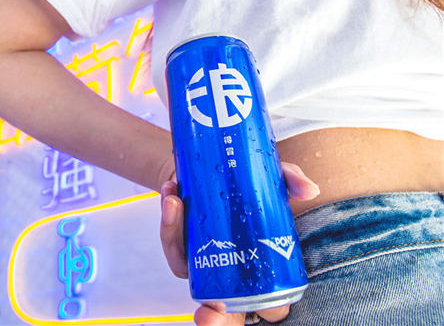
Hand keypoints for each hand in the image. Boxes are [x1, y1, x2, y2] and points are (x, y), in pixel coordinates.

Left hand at [159, 162, 319, 324]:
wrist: (213, 166)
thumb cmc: (248, 184)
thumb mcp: (275, 179)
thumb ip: (292, 181)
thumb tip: (309, 190)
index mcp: (260, 270)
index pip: (266, 308)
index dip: (257, 316)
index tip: (239, 312)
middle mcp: (229, 271)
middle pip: (219, 312)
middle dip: (211, 320)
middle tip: (206, 318)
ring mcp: (202, 256)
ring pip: (185, 265)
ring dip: (175, 236)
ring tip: (176, 203)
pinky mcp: (181, 241)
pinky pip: (172, 240)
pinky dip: (168, 219)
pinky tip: (171, 193)